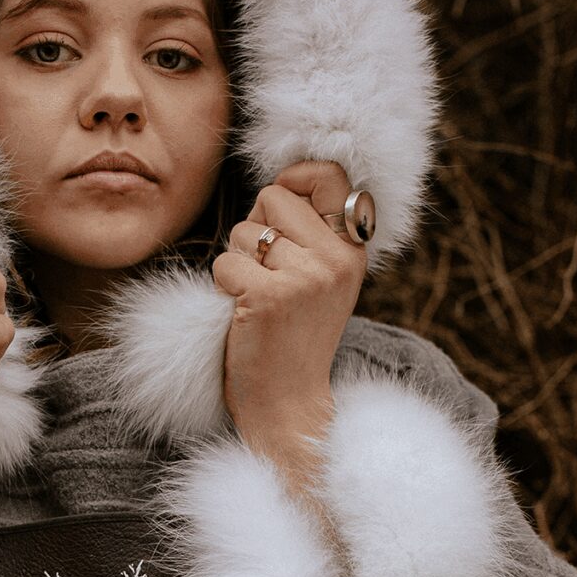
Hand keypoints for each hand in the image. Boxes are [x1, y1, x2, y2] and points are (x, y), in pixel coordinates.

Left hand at [212, 161, 366, 484]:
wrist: (289, 402)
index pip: (328, 174)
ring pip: (244, 230)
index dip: (294, 179)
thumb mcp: (321, 279)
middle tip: (266, 271)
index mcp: (352, 249)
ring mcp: (306, 278)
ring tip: (258, 298)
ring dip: (238, 261)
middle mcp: (337, 259)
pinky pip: (225, 262)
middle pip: (273, 195)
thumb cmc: (294, 336)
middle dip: (256, 227)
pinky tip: (244, 313)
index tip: (281, 209)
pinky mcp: (270, 297)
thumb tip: (283, 181)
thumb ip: (311, 232)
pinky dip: (223, 286)